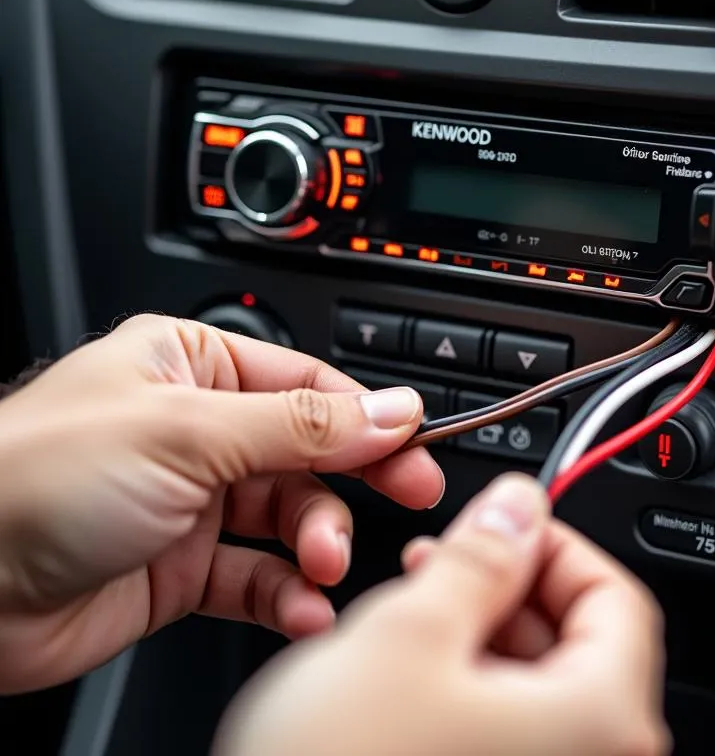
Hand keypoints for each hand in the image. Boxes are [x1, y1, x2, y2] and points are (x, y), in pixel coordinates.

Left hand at [0, 314, 443, 692]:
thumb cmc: (34, 479)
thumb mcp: (186, 433)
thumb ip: (300, 426)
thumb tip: (389, 408)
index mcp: (194, 366)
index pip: (309, 382)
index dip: (368, 414)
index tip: (417, 444)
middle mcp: (198, 427)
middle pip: (310, 449)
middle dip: (356, 479)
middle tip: (410, 495)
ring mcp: (191, 498)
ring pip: (291, 514)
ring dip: (319, 541)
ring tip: (324, 566)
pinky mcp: (181, 566)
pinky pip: (258, 574)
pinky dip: (288, 592)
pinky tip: (303, 606)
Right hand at [215, 473, 670, 755]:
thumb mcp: (409, 635)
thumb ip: (479, 557)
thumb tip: (519, 507)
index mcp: (600, 722)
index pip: (618, 597)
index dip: (554, 543)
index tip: (501, 521)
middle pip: (580, 642)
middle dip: (507, 586)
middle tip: (441, 560)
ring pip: (537, 687)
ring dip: (479, 633)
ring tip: (411, 615)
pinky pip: (509, 732)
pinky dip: (467, 689)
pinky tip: (408, 677)